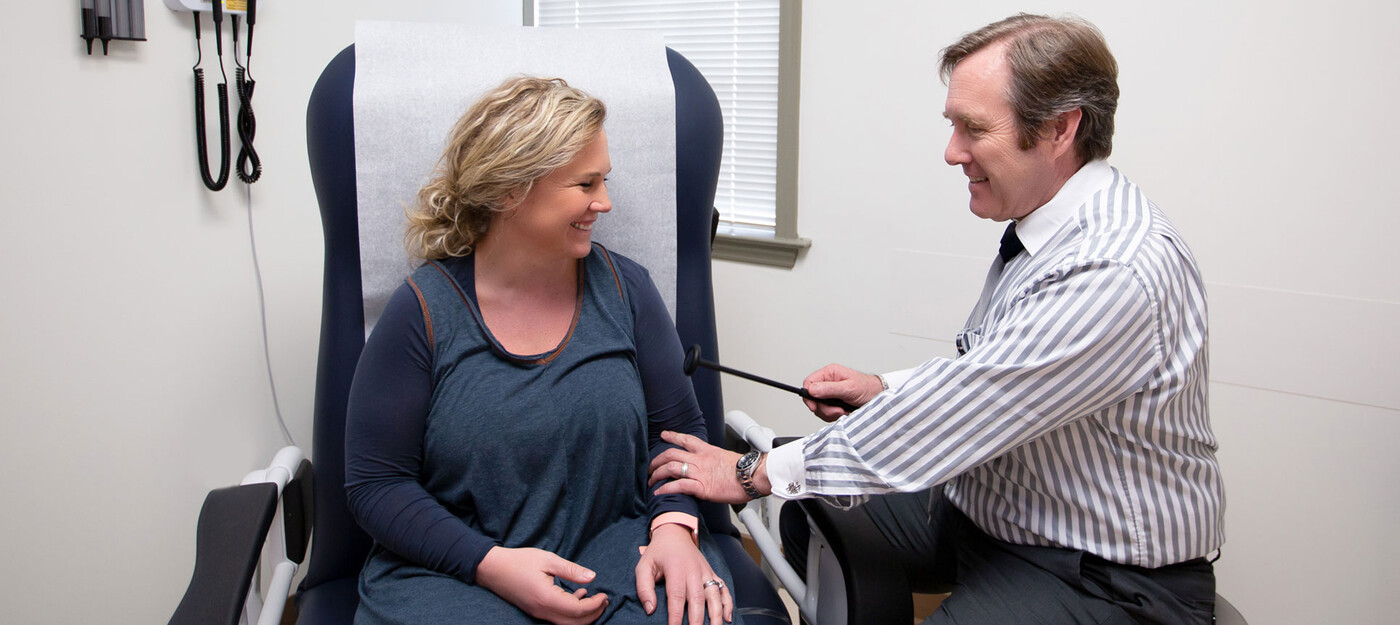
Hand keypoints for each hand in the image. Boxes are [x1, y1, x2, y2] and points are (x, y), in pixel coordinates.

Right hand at [475, 546, 608, 624]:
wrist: (492, 569)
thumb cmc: (519, 561)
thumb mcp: (547, 559)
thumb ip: (571, 570)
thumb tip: (592, 577)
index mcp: (546, 598)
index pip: (577, 611)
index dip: (594, 606)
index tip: (604, 595)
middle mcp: (542, 611)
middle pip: (574, 623)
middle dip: (593, 614)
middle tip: (604, 600)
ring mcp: (537, 613)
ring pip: (566, 623)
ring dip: (583, 615)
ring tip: (595, 599)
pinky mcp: (535, 611)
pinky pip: (557, 618)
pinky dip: (571, 613)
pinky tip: (577, 595)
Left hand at [636, 524, 732, 623]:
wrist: (674, 533)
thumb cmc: (658, 552)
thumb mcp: (643, 566)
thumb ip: (644, 587)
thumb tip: (650, 609)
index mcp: (676, 569)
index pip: (676, 596)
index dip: (676, 616)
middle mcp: (693, 571)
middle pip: (697, 599)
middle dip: (697, 620)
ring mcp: (705, 572)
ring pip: (714, 595)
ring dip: (716, 615)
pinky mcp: (712, 573)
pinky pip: (723, 589)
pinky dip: (728, 603)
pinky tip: (727, 617)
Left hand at [648, 431, 761, 503]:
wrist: (753, 476)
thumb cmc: (745, 470)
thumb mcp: (727, 458)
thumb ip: (715, 461)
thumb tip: (712, 467)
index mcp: (707, 451)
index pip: (686, 439)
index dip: (673, 436)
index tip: (664, 435)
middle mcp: (700, 460)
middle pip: (671, 454)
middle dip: (657, 460)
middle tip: (650, 466)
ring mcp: (700, 473)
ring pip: (671, 468)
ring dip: (657, 474)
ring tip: (651, 480)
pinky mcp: (702, 487)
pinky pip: (679, 486)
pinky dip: (666, 488)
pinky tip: (659, 492)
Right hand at [802, 363, 882, 421]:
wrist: (877, 397)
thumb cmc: (867, 388)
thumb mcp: (849, 388)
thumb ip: (829, 389)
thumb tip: (812, 390)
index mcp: (829, 373)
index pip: (809, 382)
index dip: (809, 395)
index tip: (815, 406)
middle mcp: (827, 383)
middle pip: (812, 398)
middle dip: (824, 408)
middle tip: (837, 410)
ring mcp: (830, 394)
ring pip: (819, 408)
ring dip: (830, 413)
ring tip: (843, 410)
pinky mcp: (833, 404)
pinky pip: (825, 413)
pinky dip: (834, 416)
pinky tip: (843, 412)